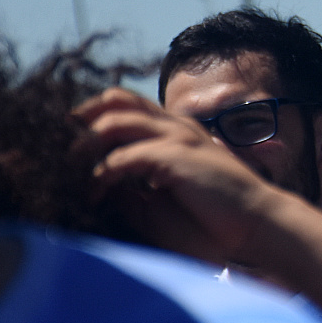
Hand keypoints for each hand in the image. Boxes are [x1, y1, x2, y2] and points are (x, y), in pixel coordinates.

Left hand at [74, 89, 296, 277]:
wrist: (256, 221)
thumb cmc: (218, 213)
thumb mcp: (173, 191)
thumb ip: (140, 183)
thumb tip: (106, 183)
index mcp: (178, 129)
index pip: (130, 103)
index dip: (98, 111)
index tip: (75, 131)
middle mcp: (176, 126)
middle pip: (119, 101)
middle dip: (86, 116)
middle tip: (65, 138)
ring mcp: (177, 138)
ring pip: (117, 122)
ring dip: (89, 143)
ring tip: (73, 164)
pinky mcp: (174, 157)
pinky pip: (125, 157)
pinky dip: (105, 172)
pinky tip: (97, 190)